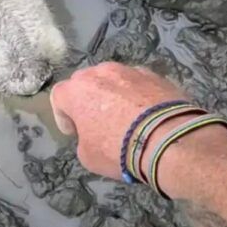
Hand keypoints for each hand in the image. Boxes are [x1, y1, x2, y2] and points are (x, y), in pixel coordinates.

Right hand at [49, 62, 190, 179]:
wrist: (168, 140)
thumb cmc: (119, 149)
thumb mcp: (88, 156)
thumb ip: (83, 138)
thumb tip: (94, 132)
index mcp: (77, 90)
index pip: (58, 97)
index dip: (63, 116)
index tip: (74, 132)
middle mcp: (100, 73)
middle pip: (85, 82)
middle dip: (87, 100)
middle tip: (98, 122)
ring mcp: (129, 70)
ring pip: (113, 79)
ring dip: (113, 94)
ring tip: (126, 117)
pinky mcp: (155, 75)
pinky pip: (138, 83)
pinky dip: (138, 95)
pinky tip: (147, 115)